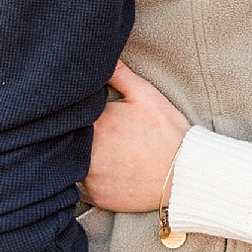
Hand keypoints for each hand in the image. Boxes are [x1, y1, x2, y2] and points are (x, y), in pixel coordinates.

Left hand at [83, 60, 189, 212]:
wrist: (185, 175)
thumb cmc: (167, 132)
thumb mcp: (145, 95)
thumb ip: (119, 73)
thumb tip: (98, 54)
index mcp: (95, 123)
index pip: (69, 111)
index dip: (71, 107)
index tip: (77, 105)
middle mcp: (85, 152)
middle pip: (66, 137)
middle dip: (72, 131)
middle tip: (94, 129)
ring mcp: (89, 177)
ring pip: (71, 161)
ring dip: (77, 154)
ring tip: (100, 148)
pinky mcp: (97, 196)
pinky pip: (82, 185)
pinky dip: (89, 176)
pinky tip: (106, 168)